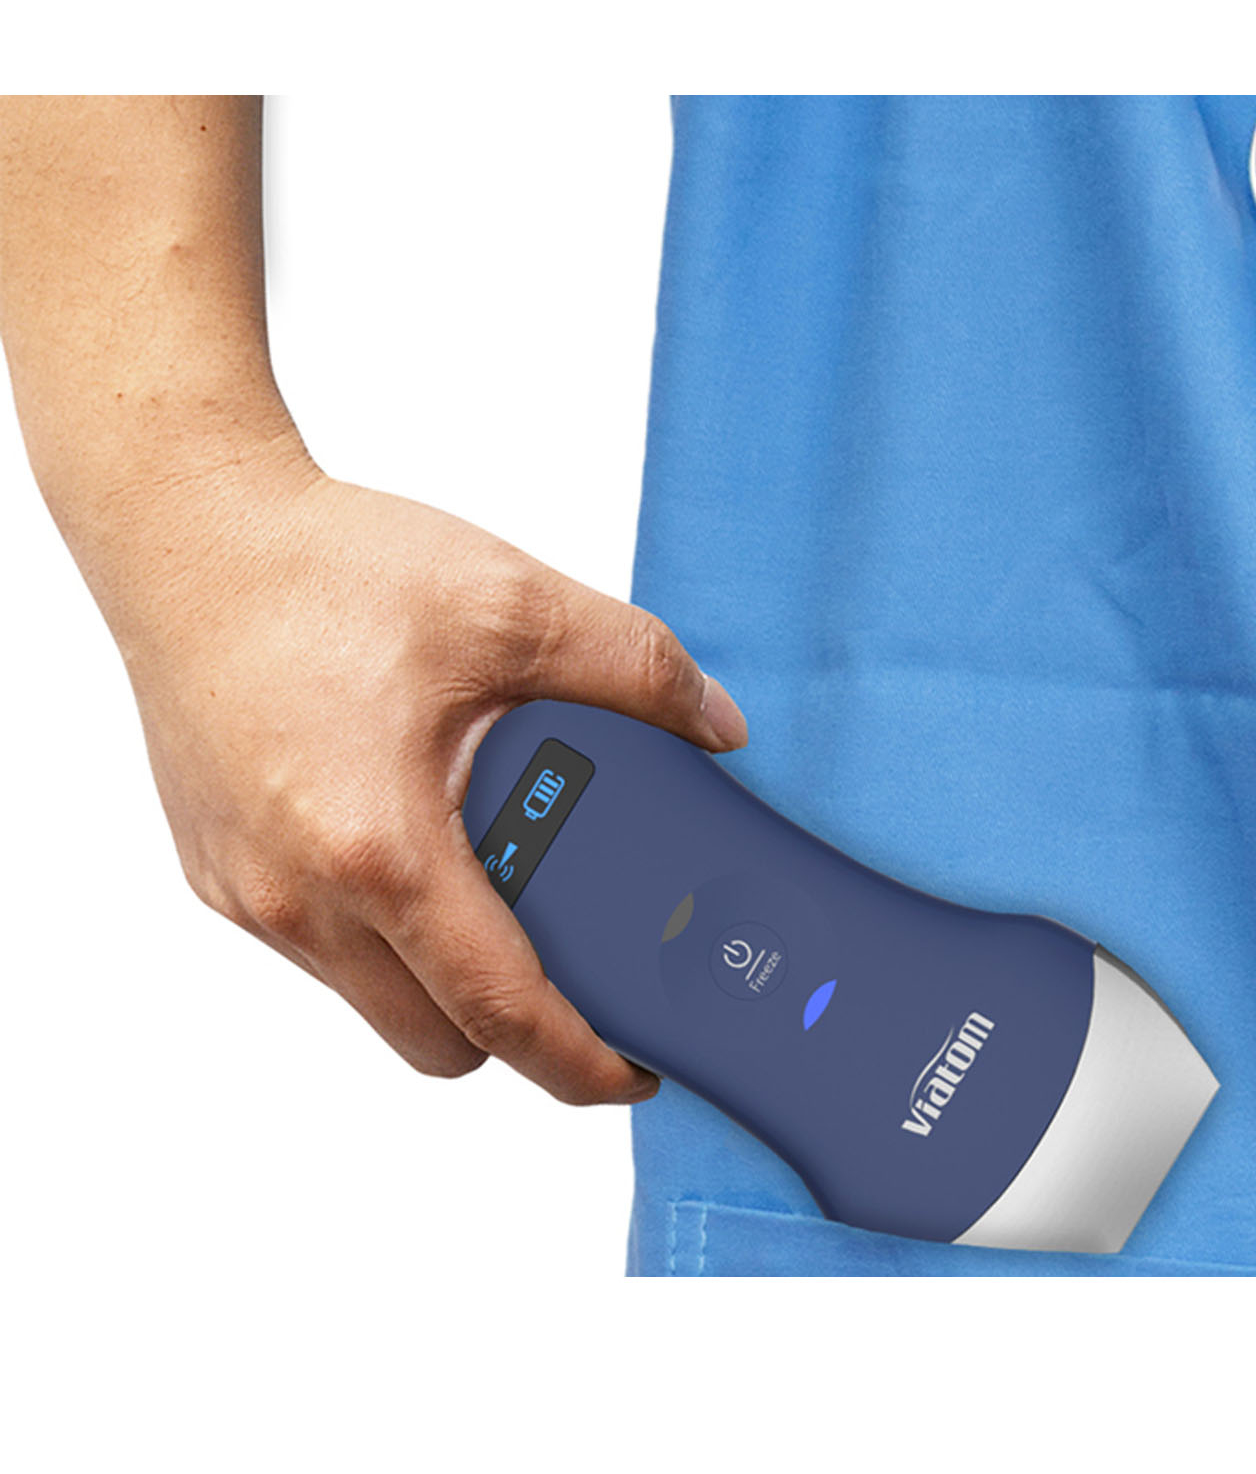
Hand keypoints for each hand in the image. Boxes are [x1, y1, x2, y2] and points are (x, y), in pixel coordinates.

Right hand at [117, 459, 746, 1100]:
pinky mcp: (218, 874)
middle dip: (515, 1030)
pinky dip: (383, 929)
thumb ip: (636, 670)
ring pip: (371, 999)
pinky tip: (420, 841)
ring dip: (443, 975)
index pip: (498, 1010)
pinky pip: (320, 949)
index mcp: (381, 849)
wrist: (186, 535)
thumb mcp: (512, 605)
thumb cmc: (326, 567)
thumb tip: (718, 727)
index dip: (578, 1062)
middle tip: (579, 964)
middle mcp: (300, 897)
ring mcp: (248, 896)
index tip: (636, 1072)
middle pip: (433, 1041)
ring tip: (502, 882)